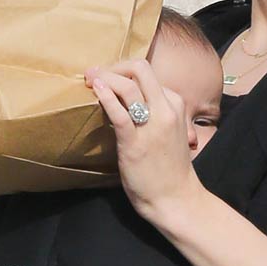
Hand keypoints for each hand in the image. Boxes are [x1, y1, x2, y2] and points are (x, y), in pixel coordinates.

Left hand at [86, 59, 202, 226]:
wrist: (176, 199)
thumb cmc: (171, 168)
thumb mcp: (172, 131)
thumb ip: (157, 113)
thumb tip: (130, 101)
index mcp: (176, 105)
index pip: (149, 75)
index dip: (125, 72)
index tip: (109, 77)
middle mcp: (167, 110)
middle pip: (140, 69)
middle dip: (114, 66)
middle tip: (96, 74)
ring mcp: (153, 126)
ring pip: (128, 86)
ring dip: (105, 78)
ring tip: (90, 80)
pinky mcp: (135, 143)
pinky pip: (118, 112)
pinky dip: (105, 97)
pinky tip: (95, 92)